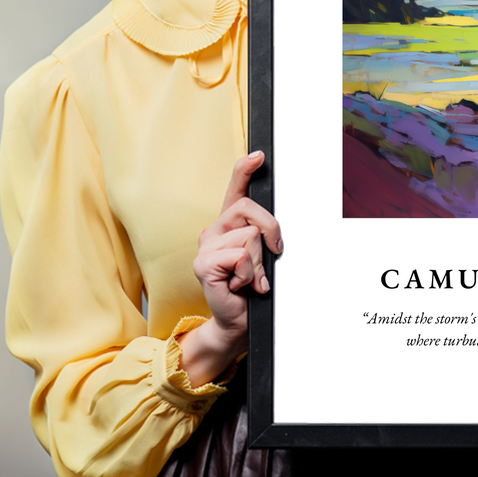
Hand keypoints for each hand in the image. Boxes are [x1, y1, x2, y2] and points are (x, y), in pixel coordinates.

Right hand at [178, 151, 282, 385]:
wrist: (238, 320)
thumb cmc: (251, 288)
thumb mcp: (263, 256)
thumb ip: (264, 236)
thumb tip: (274, 228)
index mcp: (229, 225)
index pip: (235, 189)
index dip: (245, 170)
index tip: (259, 156)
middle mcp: (214, 230)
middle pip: (250, 209)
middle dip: (271, 231)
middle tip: (272, 255)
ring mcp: (205, 246)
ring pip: (250, 236)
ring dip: (259, 262)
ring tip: (250, 278)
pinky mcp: (203, 264)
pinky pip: (240, 256)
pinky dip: (249, 274)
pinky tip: (240, 286)